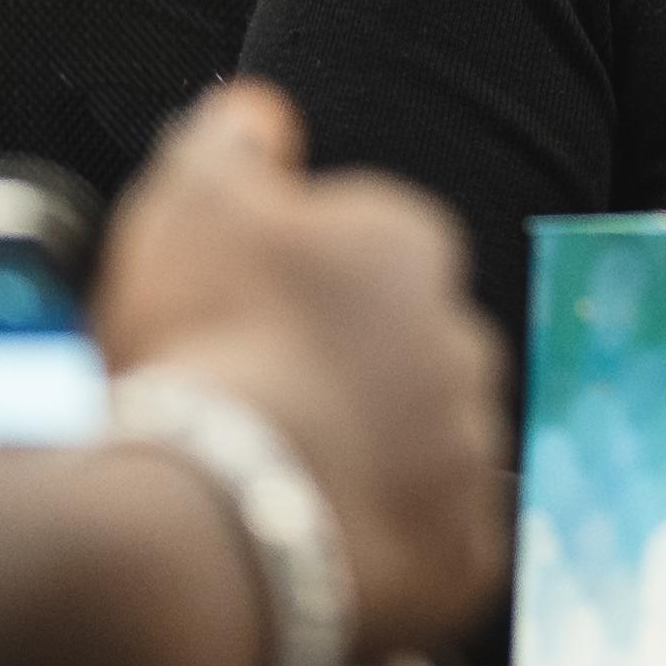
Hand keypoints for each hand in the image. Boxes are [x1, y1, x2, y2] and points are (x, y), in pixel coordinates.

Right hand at [87, 83, 509, 664]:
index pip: (367, 248)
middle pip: (399, 348)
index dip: (291, 285)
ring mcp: (473, 450)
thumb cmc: (206, 345)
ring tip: (273, 485)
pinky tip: (314, 547)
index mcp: (410, 245)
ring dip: (365, 459)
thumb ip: (231, 142)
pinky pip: (433, 544)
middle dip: (341, 371)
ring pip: (421, 446)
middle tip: (250, 407)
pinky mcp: (468, 554)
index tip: (233, 322)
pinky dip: (383, 547)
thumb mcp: (193, 203)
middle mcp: (466, 339)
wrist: (218, 518)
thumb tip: (259, 112)